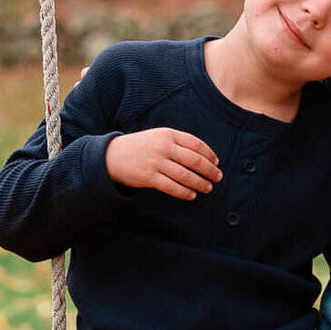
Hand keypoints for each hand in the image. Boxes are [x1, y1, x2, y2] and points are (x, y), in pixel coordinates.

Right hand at [105, 129, 221, 198]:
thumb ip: (178, 142)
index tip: (216, 162)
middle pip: (194, 160)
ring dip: (200, 183)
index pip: (196, 144)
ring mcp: (156, 162)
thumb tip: (203, 156)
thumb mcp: (158, 137)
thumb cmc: (140, 146)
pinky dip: (184, 192)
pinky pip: (172, 187)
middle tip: (218, 177)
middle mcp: (163, 147)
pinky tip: (192, 195)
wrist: (112, 156)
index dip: (209, 154)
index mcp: (168, 134)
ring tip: (208, 188)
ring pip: (186, 175)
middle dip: (209, 170)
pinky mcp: (149, 178)